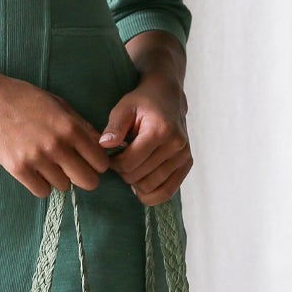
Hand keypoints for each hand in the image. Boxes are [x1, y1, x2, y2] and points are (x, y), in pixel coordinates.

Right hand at [0, 71, 115, 197]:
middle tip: (73, 168)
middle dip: (84, 176)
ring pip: (64, 186)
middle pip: (88, 181)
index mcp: (70, 127)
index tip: (88, 160)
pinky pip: (42, 191)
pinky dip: (41, 184)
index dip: (97, 163)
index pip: (101, 161)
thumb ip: (81, 124)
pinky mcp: (17, 168)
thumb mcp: (57, 103)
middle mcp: (56, 145)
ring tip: (47, 163)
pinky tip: (35, 170)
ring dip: (59, 178)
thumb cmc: (22, 97)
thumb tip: (101, 144)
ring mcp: (36, 158)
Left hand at [98, 69, 191, 205]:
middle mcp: (176, 145)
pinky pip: (168, 192)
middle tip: (120, 161)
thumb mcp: (124, 107)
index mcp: (160, 131)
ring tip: (132, 167)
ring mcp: (184, 156)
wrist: (168, 96)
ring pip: (151, 188)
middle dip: (123, 173)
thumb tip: (104, 145)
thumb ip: (114, 127)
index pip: (129, 163)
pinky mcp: (187, 164)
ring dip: (136, 183)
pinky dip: (151, 194)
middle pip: (139, 178)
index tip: (111, 155)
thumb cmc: (142, 102)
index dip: (114, 164)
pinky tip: (141, 184)